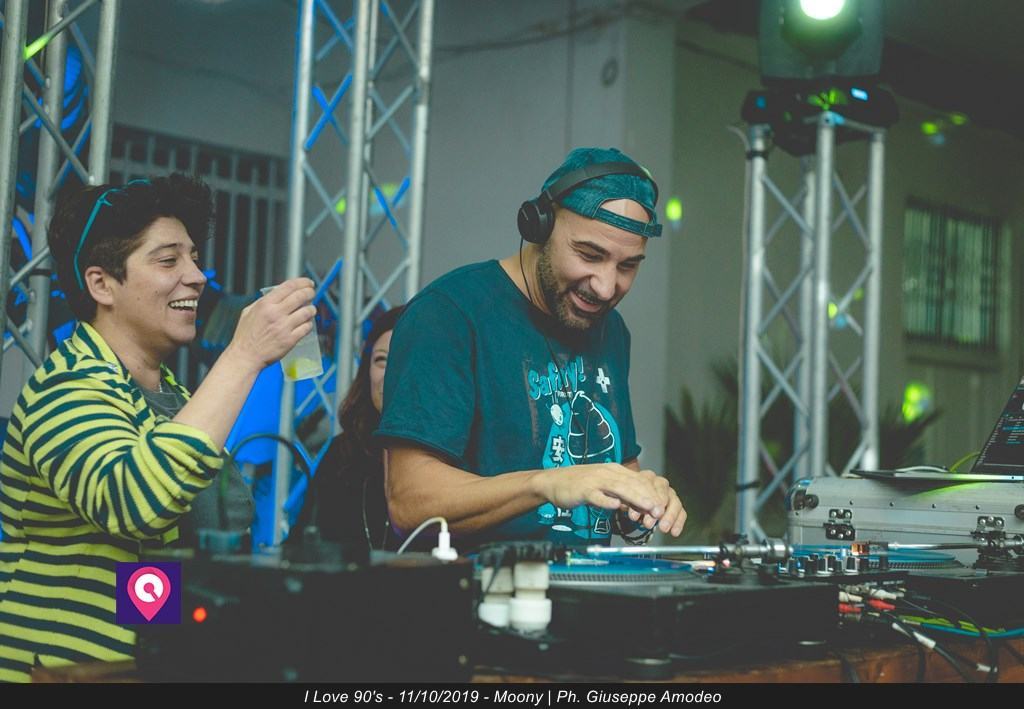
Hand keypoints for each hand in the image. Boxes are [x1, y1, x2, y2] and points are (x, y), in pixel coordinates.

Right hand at [226, 278, 316, 370]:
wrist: (245, 356)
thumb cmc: (246, 336)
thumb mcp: (249, 312)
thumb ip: (263, 302)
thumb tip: (276, 294)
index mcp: (265, 304)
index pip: (288, 286)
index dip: (302, 282)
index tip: (308, 283)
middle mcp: (276, 314)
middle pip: (301, 296)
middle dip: (310, 292)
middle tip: (312, 293)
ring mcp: (284, 327)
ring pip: (307, 312)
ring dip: (312, 309)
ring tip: (311, 309)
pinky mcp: (290, 340)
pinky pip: (306, 328)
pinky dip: (309, 324)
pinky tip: (306, 323)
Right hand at [532, 463, 684, 534]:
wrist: (553, 481)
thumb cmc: (580, 485)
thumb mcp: (605, 487)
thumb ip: (622, 495)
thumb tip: (640, 506)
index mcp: (614, 471)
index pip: (638, 481)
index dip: (652, 493)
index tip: (664, 507)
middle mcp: (607, 473)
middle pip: (632, 484)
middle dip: (648, 498)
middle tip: (661, 511)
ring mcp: (594, 481)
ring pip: (619, 488)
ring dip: (635, 498)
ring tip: (647, 508)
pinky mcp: (582, 490)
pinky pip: (596, 496)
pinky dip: (606, 501)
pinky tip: (615, 507)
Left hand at [620, 469, 686, 536]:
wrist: (629, 497)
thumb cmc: (625, 495)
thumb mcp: (619, 496)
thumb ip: (621, 499)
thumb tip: (619, 504)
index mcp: (645, 477)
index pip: (650, 485)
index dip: (649, 499)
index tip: (648, 510)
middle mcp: (659, 483)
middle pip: (664, 493)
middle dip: (659, 508)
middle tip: (652, 521)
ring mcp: (668, 492)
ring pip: (674, 502)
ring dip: (669, 516)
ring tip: (663, 528)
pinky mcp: (674, 503)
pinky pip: (681, 511)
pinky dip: (678, 522)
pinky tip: (674, 532)